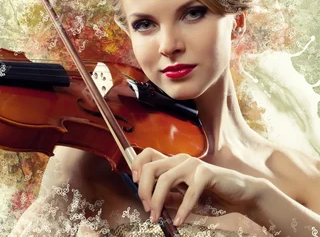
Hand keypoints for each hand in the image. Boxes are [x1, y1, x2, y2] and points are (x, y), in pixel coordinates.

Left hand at [131, 148, 262, 225]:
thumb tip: (151, 204)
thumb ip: (168, 197)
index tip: (134, 182)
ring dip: (157, 200)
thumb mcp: (184, 198)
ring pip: (165, 179)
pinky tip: (179, 221)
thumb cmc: (212, 196)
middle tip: (147, 208)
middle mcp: (181, 160)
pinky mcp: (206, 173)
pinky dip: (182, 209)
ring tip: (157, 217)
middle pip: (151, 167)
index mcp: (174, 163)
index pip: (148, 154)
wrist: (240, 195)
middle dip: (144, 189)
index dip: (136, 165)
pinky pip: (189, 193)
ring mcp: (193, 164)